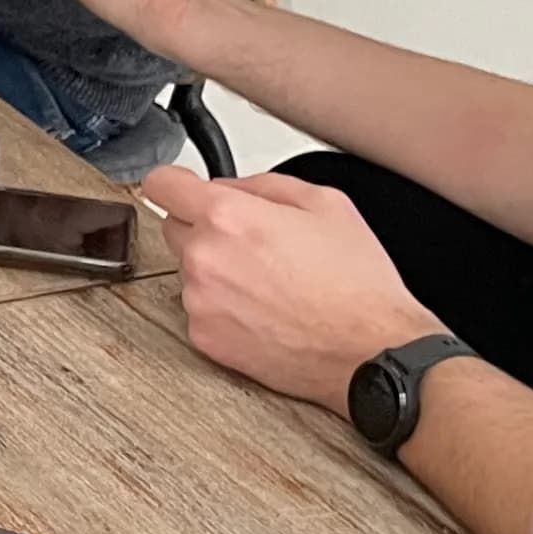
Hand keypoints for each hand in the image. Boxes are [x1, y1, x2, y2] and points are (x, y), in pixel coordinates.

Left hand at [149, 165, 440, 416]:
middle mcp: (205, 258)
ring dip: (215, 271)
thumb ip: (263, 184)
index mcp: (228, 217)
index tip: (181, 188)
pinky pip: (200, 309)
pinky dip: (222, 308)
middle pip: (174, 226)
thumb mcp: (325, 203)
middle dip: (204, 228)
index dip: (175, 183)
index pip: (162, 184)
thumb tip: (230, 186)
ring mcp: (200, 302)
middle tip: (252, 243)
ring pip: (189, 270)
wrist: (370, 350)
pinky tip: (263, 310)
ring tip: (269, 283)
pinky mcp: (205, 338)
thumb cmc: (356, 285)